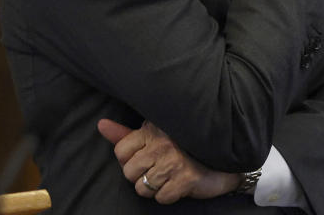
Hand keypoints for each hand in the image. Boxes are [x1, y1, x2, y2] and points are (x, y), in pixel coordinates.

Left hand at [97, 118, 240, 202]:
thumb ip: (126, 134)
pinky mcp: (186, 179)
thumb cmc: (185, 146)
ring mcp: (174, 162)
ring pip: (143, 188)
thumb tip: (101, 125)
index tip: (146, 158)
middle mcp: (162, 144)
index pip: (121, 151)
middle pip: (129, 172)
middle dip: (142, 176)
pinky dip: (169, 195)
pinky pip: (161, 197)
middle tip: (159, 169)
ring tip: (170, 176)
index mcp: (153, 130)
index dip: (130, 160)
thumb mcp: (155, 135)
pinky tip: (179, 183)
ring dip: (156, 187)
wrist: (222, 157)